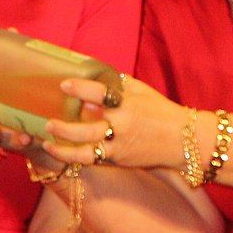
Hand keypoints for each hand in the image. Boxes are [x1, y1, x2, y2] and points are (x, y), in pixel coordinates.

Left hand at [43, 73, 179, 171]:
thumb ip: (117, 85)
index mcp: (128, 103)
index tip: (63, 84)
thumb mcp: (141, 91)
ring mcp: (120, 146)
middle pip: (88, 129)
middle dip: (65, 128)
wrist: (185, 140)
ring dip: (64, 149)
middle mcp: (122, 125)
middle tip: (48, 122)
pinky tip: (60, 153)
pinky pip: (93, 159)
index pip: (101, 94)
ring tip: (48, 142)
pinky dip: (75, 157)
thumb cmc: (160, 111)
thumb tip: (92, 73)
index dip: (81, 88)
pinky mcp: (119, 160)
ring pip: (87, 151)